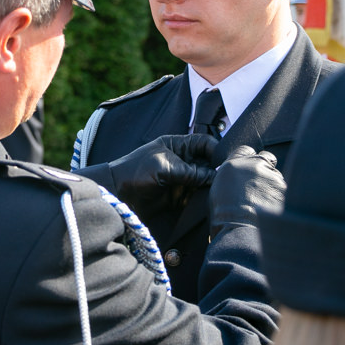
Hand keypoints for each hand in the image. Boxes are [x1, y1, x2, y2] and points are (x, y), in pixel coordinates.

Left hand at [103, 134, 217, 219]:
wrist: (117, 195)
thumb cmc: (135, 171)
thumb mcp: (164, 166)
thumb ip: (191, 171)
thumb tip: (214, 176)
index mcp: (177, 146)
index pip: (204, 143)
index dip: (216, 150)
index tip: (226, 161)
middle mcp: (182, 161)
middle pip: (208, 163)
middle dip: (217, 170)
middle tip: (227, 179)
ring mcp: (181, 179)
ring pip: (205, 181)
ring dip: (211, 186)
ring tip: (220, 191)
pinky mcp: (179, 197)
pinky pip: (197, 197)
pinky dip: (203, 199)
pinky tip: (210, 201)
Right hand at [209, 145, 285, 238]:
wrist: (239, 228)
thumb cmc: (224, 212)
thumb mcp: (219, 185)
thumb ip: (233, 173)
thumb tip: (241, 172)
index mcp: (235, 162)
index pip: (246, 150)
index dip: (249, 158)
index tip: (251, 167)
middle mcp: (254, 164)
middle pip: (265, 159)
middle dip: (264, 169)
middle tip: (260, 186)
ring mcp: (271, 175)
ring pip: (276, 175)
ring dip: (272, 184)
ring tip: (263, 201)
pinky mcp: (284, 188)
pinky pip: (283, 188)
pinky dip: (279, 196)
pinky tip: (270, 207)